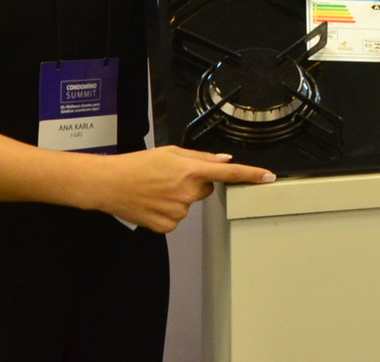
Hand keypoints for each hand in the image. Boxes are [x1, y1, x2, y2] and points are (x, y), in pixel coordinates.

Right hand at [91, 146, 272, 232]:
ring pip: (189, 205)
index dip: (251, 175)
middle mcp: (188, 193)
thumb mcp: (170, 152)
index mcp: (190, 171)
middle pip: (205, 190)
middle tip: (170, 178)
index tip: (268, 177)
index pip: (228, 174)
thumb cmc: (137, 164)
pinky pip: (176, 218)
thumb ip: (200, 157)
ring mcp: (178, 212)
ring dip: (178, 198)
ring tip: (156, 189)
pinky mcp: (168, 226)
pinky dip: (167, 211)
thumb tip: (224, 161)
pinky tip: (153, 203)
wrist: (110, 184)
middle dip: (193, 184)